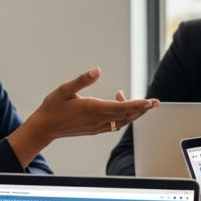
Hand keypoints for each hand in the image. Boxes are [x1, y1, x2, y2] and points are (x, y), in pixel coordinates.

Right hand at [10, 68, 159, 165]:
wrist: (44, 128)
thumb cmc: (53, 107)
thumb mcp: (65, 89)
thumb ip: (82, 80)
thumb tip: (97, 70)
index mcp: (92, 108)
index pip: (121, 107)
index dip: (137, 105)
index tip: (150, 102)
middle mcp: (98, 119)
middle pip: (126, 116)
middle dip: (142, 109)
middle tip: (156, 103)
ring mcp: (97, 126)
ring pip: (122, 121)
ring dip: (134, 113)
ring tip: (144, 104)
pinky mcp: (95, 129)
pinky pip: (115, 125)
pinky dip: (123, 117)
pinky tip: (122, 106)